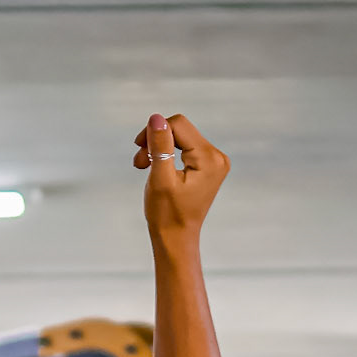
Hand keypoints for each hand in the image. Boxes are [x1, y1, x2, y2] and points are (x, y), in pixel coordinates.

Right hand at [134, 113, 228, 245]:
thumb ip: (160, 146)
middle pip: (180, 129)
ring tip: (143, 166)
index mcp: (210, 159)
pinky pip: (184, 146)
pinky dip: (166, 153)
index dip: (155, 132)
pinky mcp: (207, 165)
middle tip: (139, 162)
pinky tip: (154, 166)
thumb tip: (156, 117)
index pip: (178, 125)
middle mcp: (217, 157)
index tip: (139, 150)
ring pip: (180, 136)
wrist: (176, 238)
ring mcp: (214, 161)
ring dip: (158, 147)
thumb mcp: (161, 178)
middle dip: (156, 141)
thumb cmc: (167, 214)